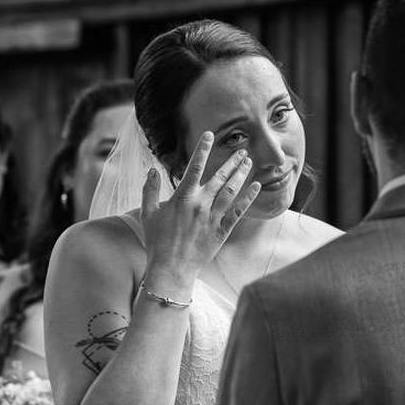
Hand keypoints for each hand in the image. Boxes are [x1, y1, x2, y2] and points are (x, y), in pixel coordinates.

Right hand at [140, 131, 259, 294]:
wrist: (171, 269)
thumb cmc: (156, 241)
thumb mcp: (147, 213)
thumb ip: (149, 190)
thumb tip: (151, 170)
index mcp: (182, 198)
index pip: (194, 167)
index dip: (203, 149)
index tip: (209, 135)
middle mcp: (200, 204)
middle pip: (220, 177)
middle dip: (232, 161)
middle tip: (242, 149)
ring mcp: (213, 218)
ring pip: (231, 191)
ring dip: (241, 174)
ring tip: (249, 162)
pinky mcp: (222, 231)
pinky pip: (238, 211)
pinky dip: (248, 198)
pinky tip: (256, 186)